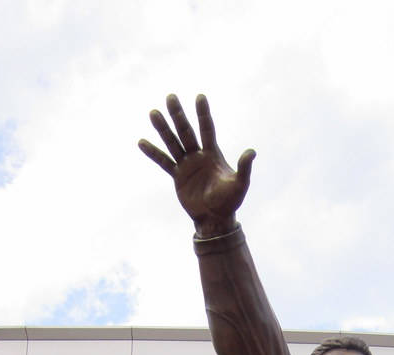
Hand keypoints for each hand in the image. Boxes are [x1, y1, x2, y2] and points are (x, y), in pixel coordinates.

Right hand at [138, 94, 255, 236]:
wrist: (215, 219)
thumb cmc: (230, 201)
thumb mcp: (240, 184)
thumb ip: (244, 168)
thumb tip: (252, 152)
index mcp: (213, 154)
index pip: (207, 130)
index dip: (203, 115)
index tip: (200, 97)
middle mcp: (198, 155)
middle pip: (186, 131)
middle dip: (179, 115)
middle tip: (171, 97)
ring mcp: (187, 165)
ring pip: (173, 143)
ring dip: (163, 129)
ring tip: (153, 113)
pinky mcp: (177, 176)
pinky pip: (163, 162)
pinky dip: (153, 153)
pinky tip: (141, 142)